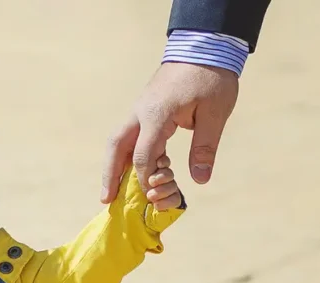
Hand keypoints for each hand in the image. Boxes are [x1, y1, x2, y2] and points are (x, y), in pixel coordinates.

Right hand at [101, 61, 238, 203]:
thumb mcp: (215, 112)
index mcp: (157, 114)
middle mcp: (141, 113)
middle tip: (105, 199)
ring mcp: (140, 110)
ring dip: (113, 166)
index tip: (153, 194)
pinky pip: (129, 136)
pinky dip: (126, 155)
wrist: (205, 46)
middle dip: (109, 175)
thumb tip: (200, 179)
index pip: (142, 155)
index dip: (146, 178)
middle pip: (115, 147)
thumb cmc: (212, 78)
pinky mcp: (145, 109)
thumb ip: (205, 147)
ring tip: (111, 190)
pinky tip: (130, 170)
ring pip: (118, 141)